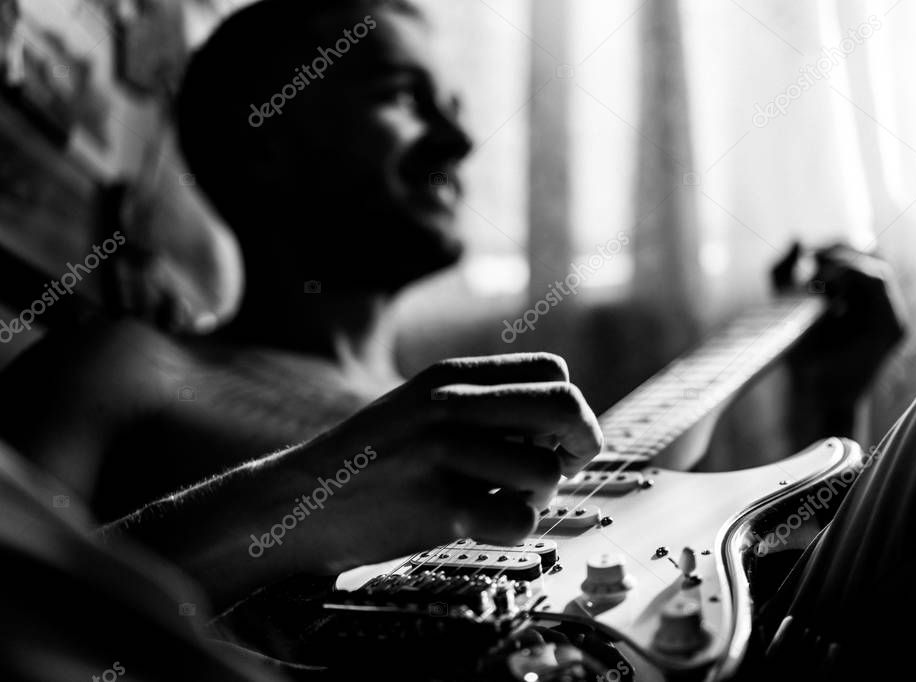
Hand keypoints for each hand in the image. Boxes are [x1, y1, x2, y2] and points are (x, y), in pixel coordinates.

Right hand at [280, 352, 602, 572]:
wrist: (295, 505)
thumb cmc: (366, 462)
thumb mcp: (417, 407)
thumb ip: (482, 406)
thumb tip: (563, 424)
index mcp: (448, 376)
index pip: (552, 370)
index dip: (567, 405)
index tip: (557, 437)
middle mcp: (449, 405)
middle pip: (565, 406)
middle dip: (581, 441)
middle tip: (563, 466)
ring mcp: (442, 454)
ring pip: (545, 472)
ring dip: (536, 496)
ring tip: (497, 499)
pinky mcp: (438, 507)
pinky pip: (519, 521)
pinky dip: (512, 530)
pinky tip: (480, 525)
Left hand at [777, 243, 906, 434]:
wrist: (813, 393)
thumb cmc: (798, 352)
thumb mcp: (782, 305)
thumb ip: (783, 271)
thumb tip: (797, 237)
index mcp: (855, 295)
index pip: (852, 253)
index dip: (831, 246)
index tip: (805, 254)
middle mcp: (875, 303)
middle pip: (867, 253)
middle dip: (836, 250)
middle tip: (809, 261)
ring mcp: (888, 314)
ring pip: (875, 266)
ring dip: (843, 262)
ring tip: (815, 276)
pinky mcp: (893, 325)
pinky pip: (879, 282)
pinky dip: (853, 273)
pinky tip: (827, 284)